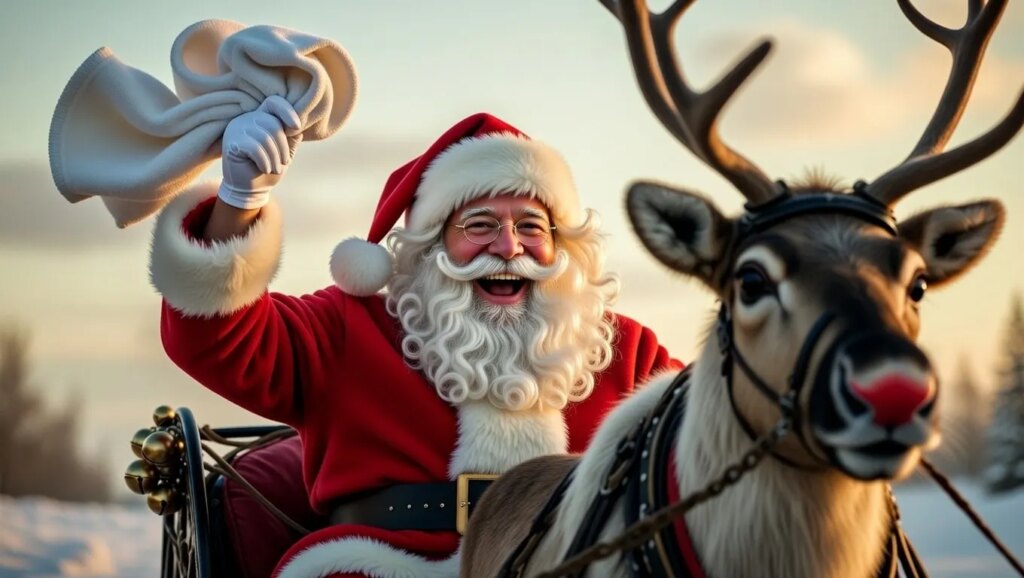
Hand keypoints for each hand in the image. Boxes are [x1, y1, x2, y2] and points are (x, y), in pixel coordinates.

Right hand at [218, 95, 302, 209]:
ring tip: (275, 168)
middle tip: (284, 162)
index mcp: (261, 117)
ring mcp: (236, 129)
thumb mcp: (286, 152)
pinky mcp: (230, 143)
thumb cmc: (269, 168)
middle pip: (273, 123)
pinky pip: (255, 148)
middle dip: (283, 147)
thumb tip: (300, 125)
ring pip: (265, 137)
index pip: (273, 102)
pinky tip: (265, 169)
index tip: (297, 127)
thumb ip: (292, 137)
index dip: (287, 111)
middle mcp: (246, 119)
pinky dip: (265, 161)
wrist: (250, 188)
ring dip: (275, 157)